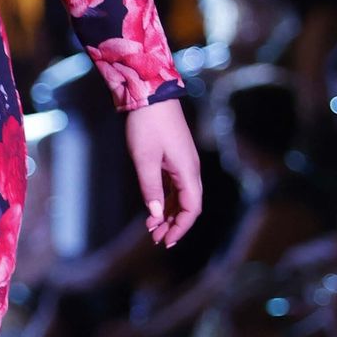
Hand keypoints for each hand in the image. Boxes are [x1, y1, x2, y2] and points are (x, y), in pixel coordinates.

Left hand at [125, 97, 201, 249]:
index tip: (166, 240)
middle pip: (189, 205)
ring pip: (181, 196)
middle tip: (156, 239)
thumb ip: (151, 188)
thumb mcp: (144, 159)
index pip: (192, 208)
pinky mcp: (174, 157)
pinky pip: (174, 185)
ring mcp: (183, 163)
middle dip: (174, 224)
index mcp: (188, 171)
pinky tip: (154, 209)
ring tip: (153, 229)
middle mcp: (190, 169)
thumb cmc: (147, 125)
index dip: (181, 227)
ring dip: (169, 213)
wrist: (149, 95)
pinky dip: (166, 199)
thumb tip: (156, 215)